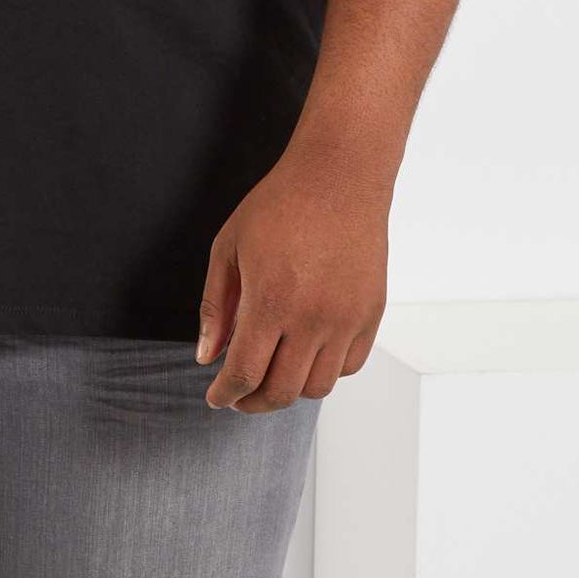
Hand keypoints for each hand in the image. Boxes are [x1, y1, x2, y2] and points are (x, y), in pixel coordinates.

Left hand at [195, 135, 389, 410]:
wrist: (338, 176)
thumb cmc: (280, 204)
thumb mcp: (229, 247)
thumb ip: (216, 306)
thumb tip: (207, 356)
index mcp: (270, 300)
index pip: (245, 373)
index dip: (226, 394)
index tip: (217, 397)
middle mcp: (312, 318)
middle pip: (281, 392)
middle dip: (253, 401)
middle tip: (239, 394)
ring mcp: (346, 319)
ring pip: (317, 387)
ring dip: (289, 389)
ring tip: (272, 371)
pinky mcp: (371, 314)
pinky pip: (348, 366)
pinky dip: (324, 371)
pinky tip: (305, 353)